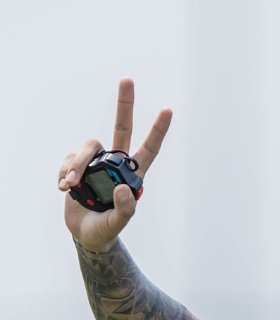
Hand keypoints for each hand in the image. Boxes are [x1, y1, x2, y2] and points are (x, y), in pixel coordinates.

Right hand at [58, 78, 171, 251]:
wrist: (85, 234)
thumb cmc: (106, 229)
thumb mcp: (118, 223)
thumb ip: (125, 209)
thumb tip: (124, 187)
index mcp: (133, 174)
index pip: (149, 149)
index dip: (158, 130)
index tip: (168, 109)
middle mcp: (115, 163)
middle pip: (121, 127)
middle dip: (125, 104)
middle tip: (128, 79)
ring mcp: (95, 163)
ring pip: (89, 146)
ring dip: (78, 164)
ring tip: (71, 185)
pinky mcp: (76, 166)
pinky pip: (69, 159)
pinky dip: (65, 172)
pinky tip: (64, 188)